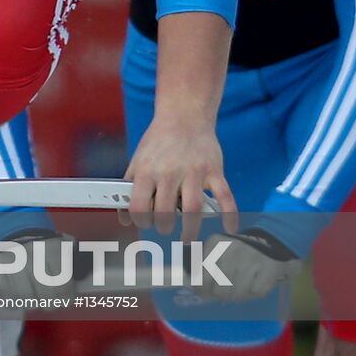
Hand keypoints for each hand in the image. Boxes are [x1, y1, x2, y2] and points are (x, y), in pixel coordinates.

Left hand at [126, 117, 237, 241]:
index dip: (141, 220)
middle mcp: (169, 173)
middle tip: (166, 228)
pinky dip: (229, 215)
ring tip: (187, 239)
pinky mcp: (214, 171)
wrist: (184, 116)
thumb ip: (130, 189)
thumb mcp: (138, 161)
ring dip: (190, 229)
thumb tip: (125, 219)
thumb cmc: (158, 142)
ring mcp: (194, 172)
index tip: (145, 224)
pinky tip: (230, 228)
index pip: (139, 206)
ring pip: (193, 209)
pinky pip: (225, 197)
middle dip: (164, 227)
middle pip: (165, 211)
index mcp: (147, 171)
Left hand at [193, 229, 301, 300]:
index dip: (202, 289)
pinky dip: (255, 292)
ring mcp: (251, 257)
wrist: (274, 240)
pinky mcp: (270, 267)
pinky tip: (257, 282)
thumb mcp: (220, 252)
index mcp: (216, 243)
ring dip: (239, 295)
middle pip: (219, 289)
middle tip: (227, 292)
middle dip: (222, 295)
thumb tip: (196, 289)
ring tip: (243, 286)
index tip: (204, 294)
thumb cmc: (242, 251)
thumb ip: (205, 267)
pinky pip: (256, 292)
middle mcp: (232, 248)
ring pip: (237, 293)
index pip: (202, 276)